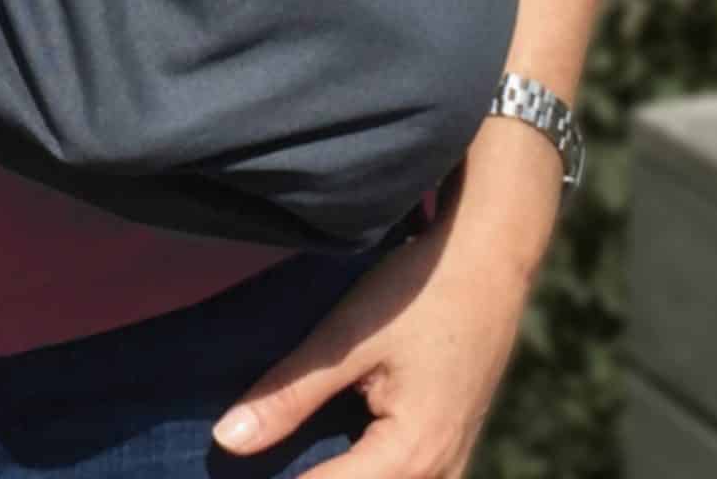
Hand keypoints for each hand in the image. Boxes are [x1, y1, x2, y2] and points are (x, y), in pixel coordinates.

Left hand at [210, 142, 555, 478]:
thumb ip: (288, 394)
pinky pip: (399, 477)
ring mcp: (449, 467)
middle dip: (301, 476)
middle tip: (253, 454)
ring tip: (280, 451)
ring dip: (331, 470)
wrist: (490, 260)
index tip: (226, 471)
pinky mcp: (448, 449)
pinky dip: (358, 466)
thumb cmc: (417, 293)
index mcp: (410, 459)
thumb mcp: (345, 338)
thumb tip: (226, 441)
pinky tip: (319, 444)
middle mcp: (438, 478)